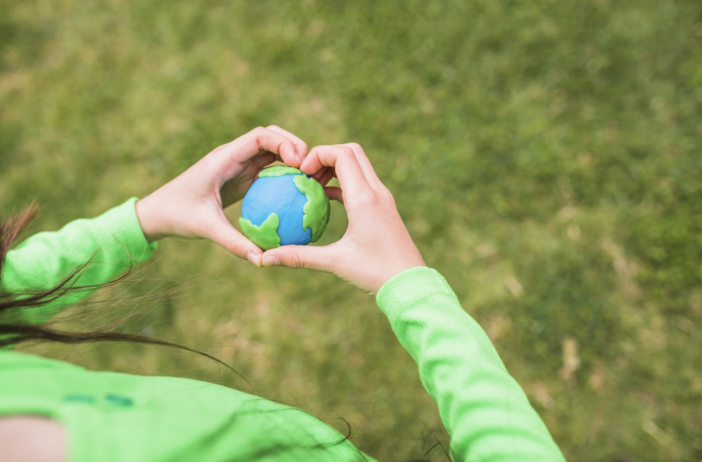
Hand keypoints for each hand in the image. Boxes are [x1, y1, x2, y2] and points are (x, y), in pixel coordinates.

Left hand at [135, 126, 307, 265]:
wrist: (158, 213)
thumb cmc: (178, 215)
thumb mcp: (206, 228)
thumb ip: (234, 242)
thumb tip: (261, 260)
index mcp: (224, 157)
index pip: (259, 136)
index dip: (283, 142)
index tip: (300, 163)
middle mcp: (233, 156)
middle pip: (270, 137)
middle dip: (294, 145)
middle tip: (312, 168)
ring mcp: (237, 166)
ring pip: (271, 152)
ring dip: (291, 159)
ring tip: (312, 179)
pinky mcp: (240, 178)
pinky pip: (267, 171)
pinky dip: (284, 176)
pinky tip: (299, 194)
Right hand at [260, 143, 425, 295]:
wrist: (410, 285)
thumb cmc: (375, 273)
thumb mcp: (335, 263)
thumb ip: (299, 256)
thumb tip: (265, 258)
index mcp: (365, 198)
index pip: (342, 154)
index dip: (318, 154)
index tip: (301, 173)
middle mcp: (377, 192)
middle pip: (352, 152)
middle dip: (325, 155)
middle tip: (305, 175)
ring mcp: (383, 198)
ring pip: (358, 166)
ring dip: (335, 168)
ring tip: (312, 186)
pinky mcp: (384, 208)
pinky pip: (362, 183)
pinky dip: (343, 183)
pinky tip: (326, 200)